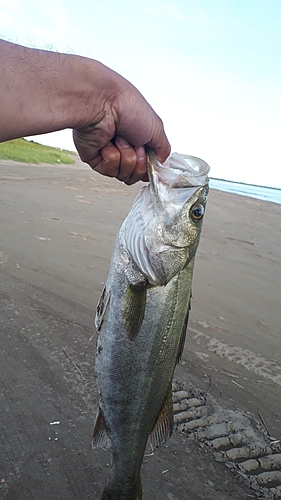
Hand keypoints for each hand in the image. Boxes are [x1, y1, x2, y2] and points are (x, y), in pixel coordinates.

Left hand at [73, 67, 169, 184]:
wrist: (102, 104)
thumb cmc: (127, 107)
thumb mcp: (157, 129)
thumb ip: (163, 150)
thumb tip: (161, 164)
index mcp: (139, 138)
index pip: (148, 166)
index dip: (150, 164)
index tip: (150, 154)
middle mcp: (125, 147)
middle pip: (137, 174)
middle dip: (139, 161)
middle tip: (135, 144)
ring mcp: (110, 154)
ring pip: (124, 174)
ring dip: (126, 156)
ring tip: (119, 138)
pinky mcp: (96, 159)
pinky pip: (110, 170)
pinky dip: (112, 156)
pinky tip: (108, 142)